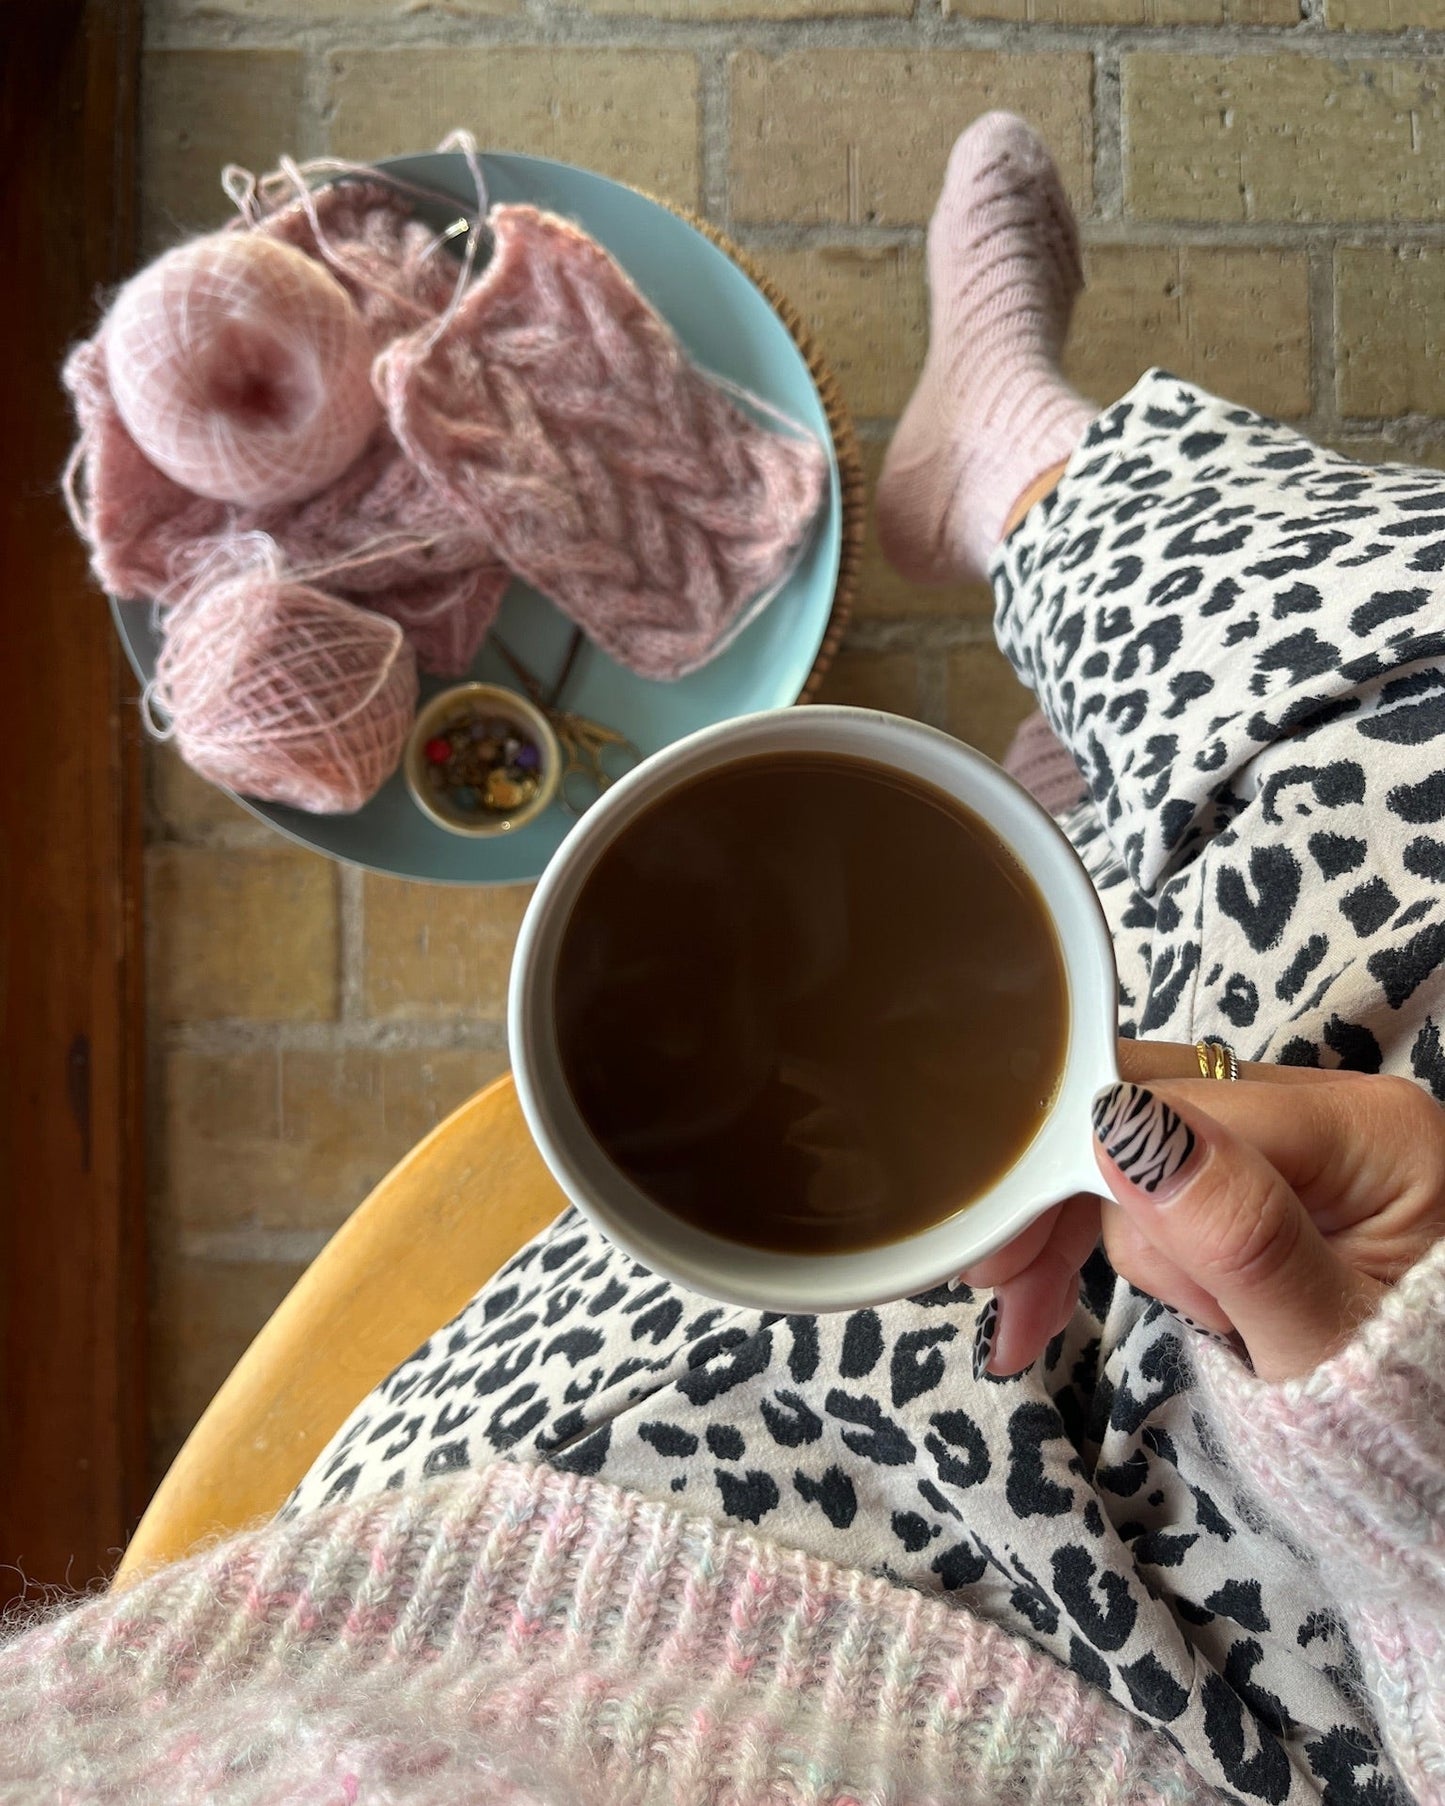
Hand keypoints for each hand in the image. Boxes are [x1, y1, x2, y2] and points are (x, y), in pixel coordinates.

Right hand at [958, 1042, 1444, 1381]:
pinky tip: (1057, 1297)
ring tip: (1064, 1327)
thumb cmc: (1399, 1422)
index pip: (1179, 1110)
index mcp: (1367, 1130)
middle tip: (999, 1294)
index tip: (1002, 1258)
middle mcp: (1331, 1111)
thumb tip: (1124, 1126)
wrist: (1436, 1475)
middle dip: (1064, 1205)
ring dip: (1088, 1241)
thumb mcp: (1322, 1344)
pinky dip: (1108, 1242)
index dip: (1077, 1173)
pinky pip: (1157, 1184)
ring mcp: (1295, 1144)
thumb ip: (1240, 1234)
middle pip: (1146, 1111)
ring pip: (1135, 1151)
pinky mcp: (1261, 1180)